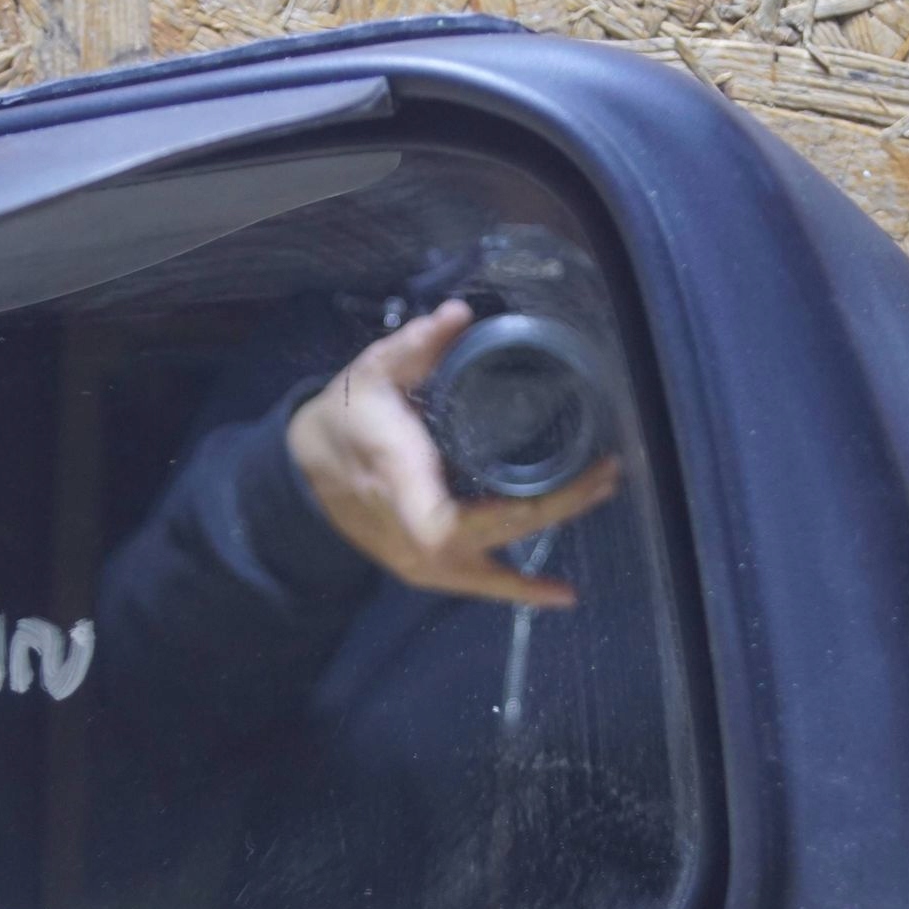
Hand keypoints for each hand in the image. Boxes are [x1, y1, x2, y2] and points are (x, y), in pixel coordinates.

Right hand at [287, 300, 620, 607]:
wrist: (303, 476)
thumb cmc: (341, 422)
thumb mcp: (368, 375)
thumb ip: (413, 348)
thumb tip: (460, 314)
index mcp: (398, 481)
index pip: (444, 516)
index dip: (503, 511)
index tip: (555, 485)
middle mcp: (414, 532)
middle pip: (494, 530)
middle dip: (557, 503)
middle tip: (605, 470)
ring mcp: (421, 560)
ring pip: (494, 562)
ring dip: (550, 527)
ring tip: (599, 493)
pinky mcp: (428, 570)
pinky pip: (482, 585)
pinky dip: (523, 591)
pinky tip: (565, 594)